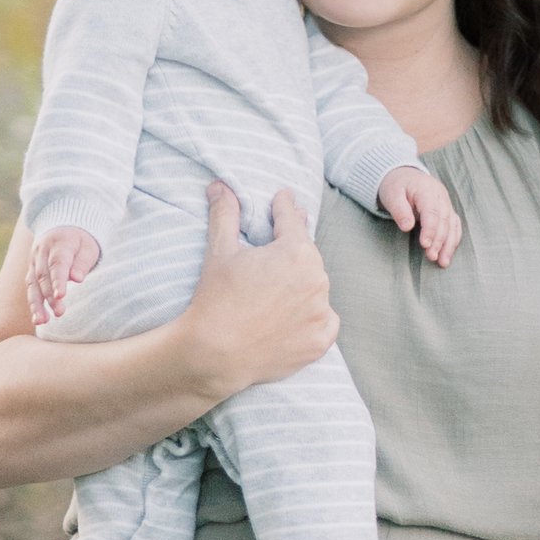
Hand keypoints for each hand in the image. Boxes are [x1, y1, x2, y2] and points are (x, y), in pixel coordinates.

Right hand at [26, 225, 99, 327]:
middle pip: (43, 275)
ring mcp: (34, 261)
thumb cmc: (81, 241)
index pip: (57, 263)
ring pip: (33, 283)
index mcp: (59, 243)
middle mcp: (42, 251)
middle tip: (60, 313)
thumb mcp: (88, 248)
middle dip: (49, 296)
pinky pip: (31, 287)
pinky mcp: (31, 270)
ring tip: (42, 321)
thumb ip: (82, 263)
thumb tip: (77, 279)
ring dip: (36, 303)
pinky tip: (38, 319)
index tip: (60, 296)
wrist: (62, 229)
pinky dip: (33, 303)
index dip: (58, 280)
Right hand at [171, 184, 336, 402]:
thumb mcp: (220, 251)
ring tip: (279, 293)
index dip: (284, 207)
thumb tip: (220, 185)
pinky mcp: (320, 341)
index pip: (292, 220)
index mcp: (296, 252)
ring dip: (303, 286)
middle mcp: (317, 280)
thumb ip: (225, 214)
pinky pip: (324, 322)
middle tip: (276, 254)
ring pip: (316, 290)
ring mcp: (321, 313)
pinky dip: (313, 319)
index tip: (283, 200)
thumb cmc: (216, 299)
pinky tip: (294, 319)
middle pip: (307, 257)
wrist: (215, 354)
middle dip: (292, 252)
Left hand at [380, 164, 463, 264]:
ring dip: (449, 244)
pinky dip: (453, 240)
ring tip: (443, 262)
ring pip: (453, 225)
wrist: (404, 175)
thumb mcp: (391, 194)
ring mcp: (446, 203)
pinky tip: (448, 254)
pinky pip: (454, 226)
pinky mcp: (447, 210)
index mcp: (427, 190)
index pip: (432, 212)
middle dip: (439, 241)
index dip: (430, 230)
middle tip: (432, 257)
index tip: (425, 245)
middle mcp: (440, 196)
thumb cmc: (396, 186)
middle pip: (444, 221)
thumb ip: (399, 210)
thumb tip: (407, 227)